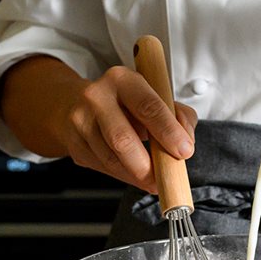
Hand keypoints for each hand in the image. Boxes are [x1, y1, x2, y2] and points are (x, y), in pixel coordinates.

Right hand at [57, 65, 196, 192]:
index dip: (168, 132)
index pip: (148, 107)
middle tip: (165, 178)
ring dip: (137, 176)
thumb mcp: (157, 97)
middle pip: (123, 139)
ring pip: (112, 159)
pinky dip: (124, 175)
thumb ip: (179, 115)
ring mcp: (80, 121)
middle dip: (148, 166)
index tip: (184, 152)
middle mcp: (97, 97)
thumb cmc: (126, 102)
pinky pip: (103, 168)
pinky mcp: (74, 144)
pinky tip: (133, 172)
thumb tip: (186, 143)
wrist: (77, 102)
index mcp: (122, 80)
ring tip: (153, 179)